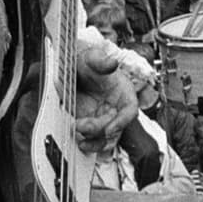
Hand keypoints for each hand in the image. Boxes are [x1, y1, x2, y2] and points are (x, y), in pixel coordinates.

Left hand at [73, 38, 138, 154]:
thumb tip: (112, 62)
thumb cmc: (88, 63)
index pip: (130, 110)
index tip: (110, 129)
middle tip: (81, 125)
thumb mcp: (93, 58)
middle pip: (115, 127)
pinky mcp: (91, 124)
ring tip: (81, 138)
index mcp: (124, 92)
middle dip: (99, 129)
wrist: (72, 70)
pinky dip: (90, 144)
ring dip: (96, 142)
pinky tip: (81, 143)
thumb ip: (102, 61)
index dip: (122, 121)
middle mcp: (116, 108)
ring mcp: (104, 118)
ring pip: (107, 138)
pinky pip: (95, 139)